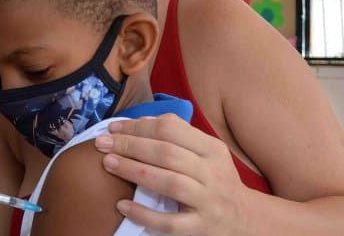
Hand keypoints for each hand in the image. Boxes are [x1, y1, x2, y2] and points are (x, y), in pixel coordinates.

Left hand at [95, 114, 248, 235]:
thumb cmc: (215, 179)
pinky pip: (171, 222)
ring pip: (169, 182)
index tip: (114, 128)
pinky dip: (145, 214)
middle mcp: (212, 172)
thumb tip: (138, 123)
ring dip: (135, 171)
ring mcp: (208, 200)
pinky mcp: (201, 226)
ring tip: (108, 164)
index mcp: (211, 148)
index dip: (138, 126)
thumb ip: (178, 136)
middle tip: (102, 143)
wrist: (245, 217)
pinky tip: (122, 205)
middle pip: (167, 153)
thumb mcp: (206, 152)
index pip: (171, 128)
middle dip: (130, 145)